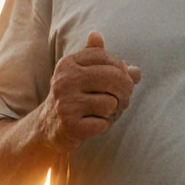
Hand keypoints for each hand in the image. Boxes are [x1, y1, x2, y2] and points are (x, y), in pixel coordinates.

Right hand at [37, 32, 141, 153]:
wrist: (47, 127)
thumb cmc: (75, 97)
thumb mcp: (84, 74)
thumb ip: (108, 66)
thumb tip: (136, 70)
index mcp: (68, 64)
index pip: (105, 57)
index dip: (120, 67)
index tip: (122, 77)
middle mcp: (65, 81)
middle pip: (114, 77)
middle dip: (126, 89)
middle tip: (124, 97)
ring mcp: (66, 103)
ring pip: (111, 103)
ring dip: (114, 110)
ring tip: (105, 112)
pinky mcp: (69, 125)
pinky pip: (103, 123)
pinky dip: (104, 125)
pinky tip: (94, 123)